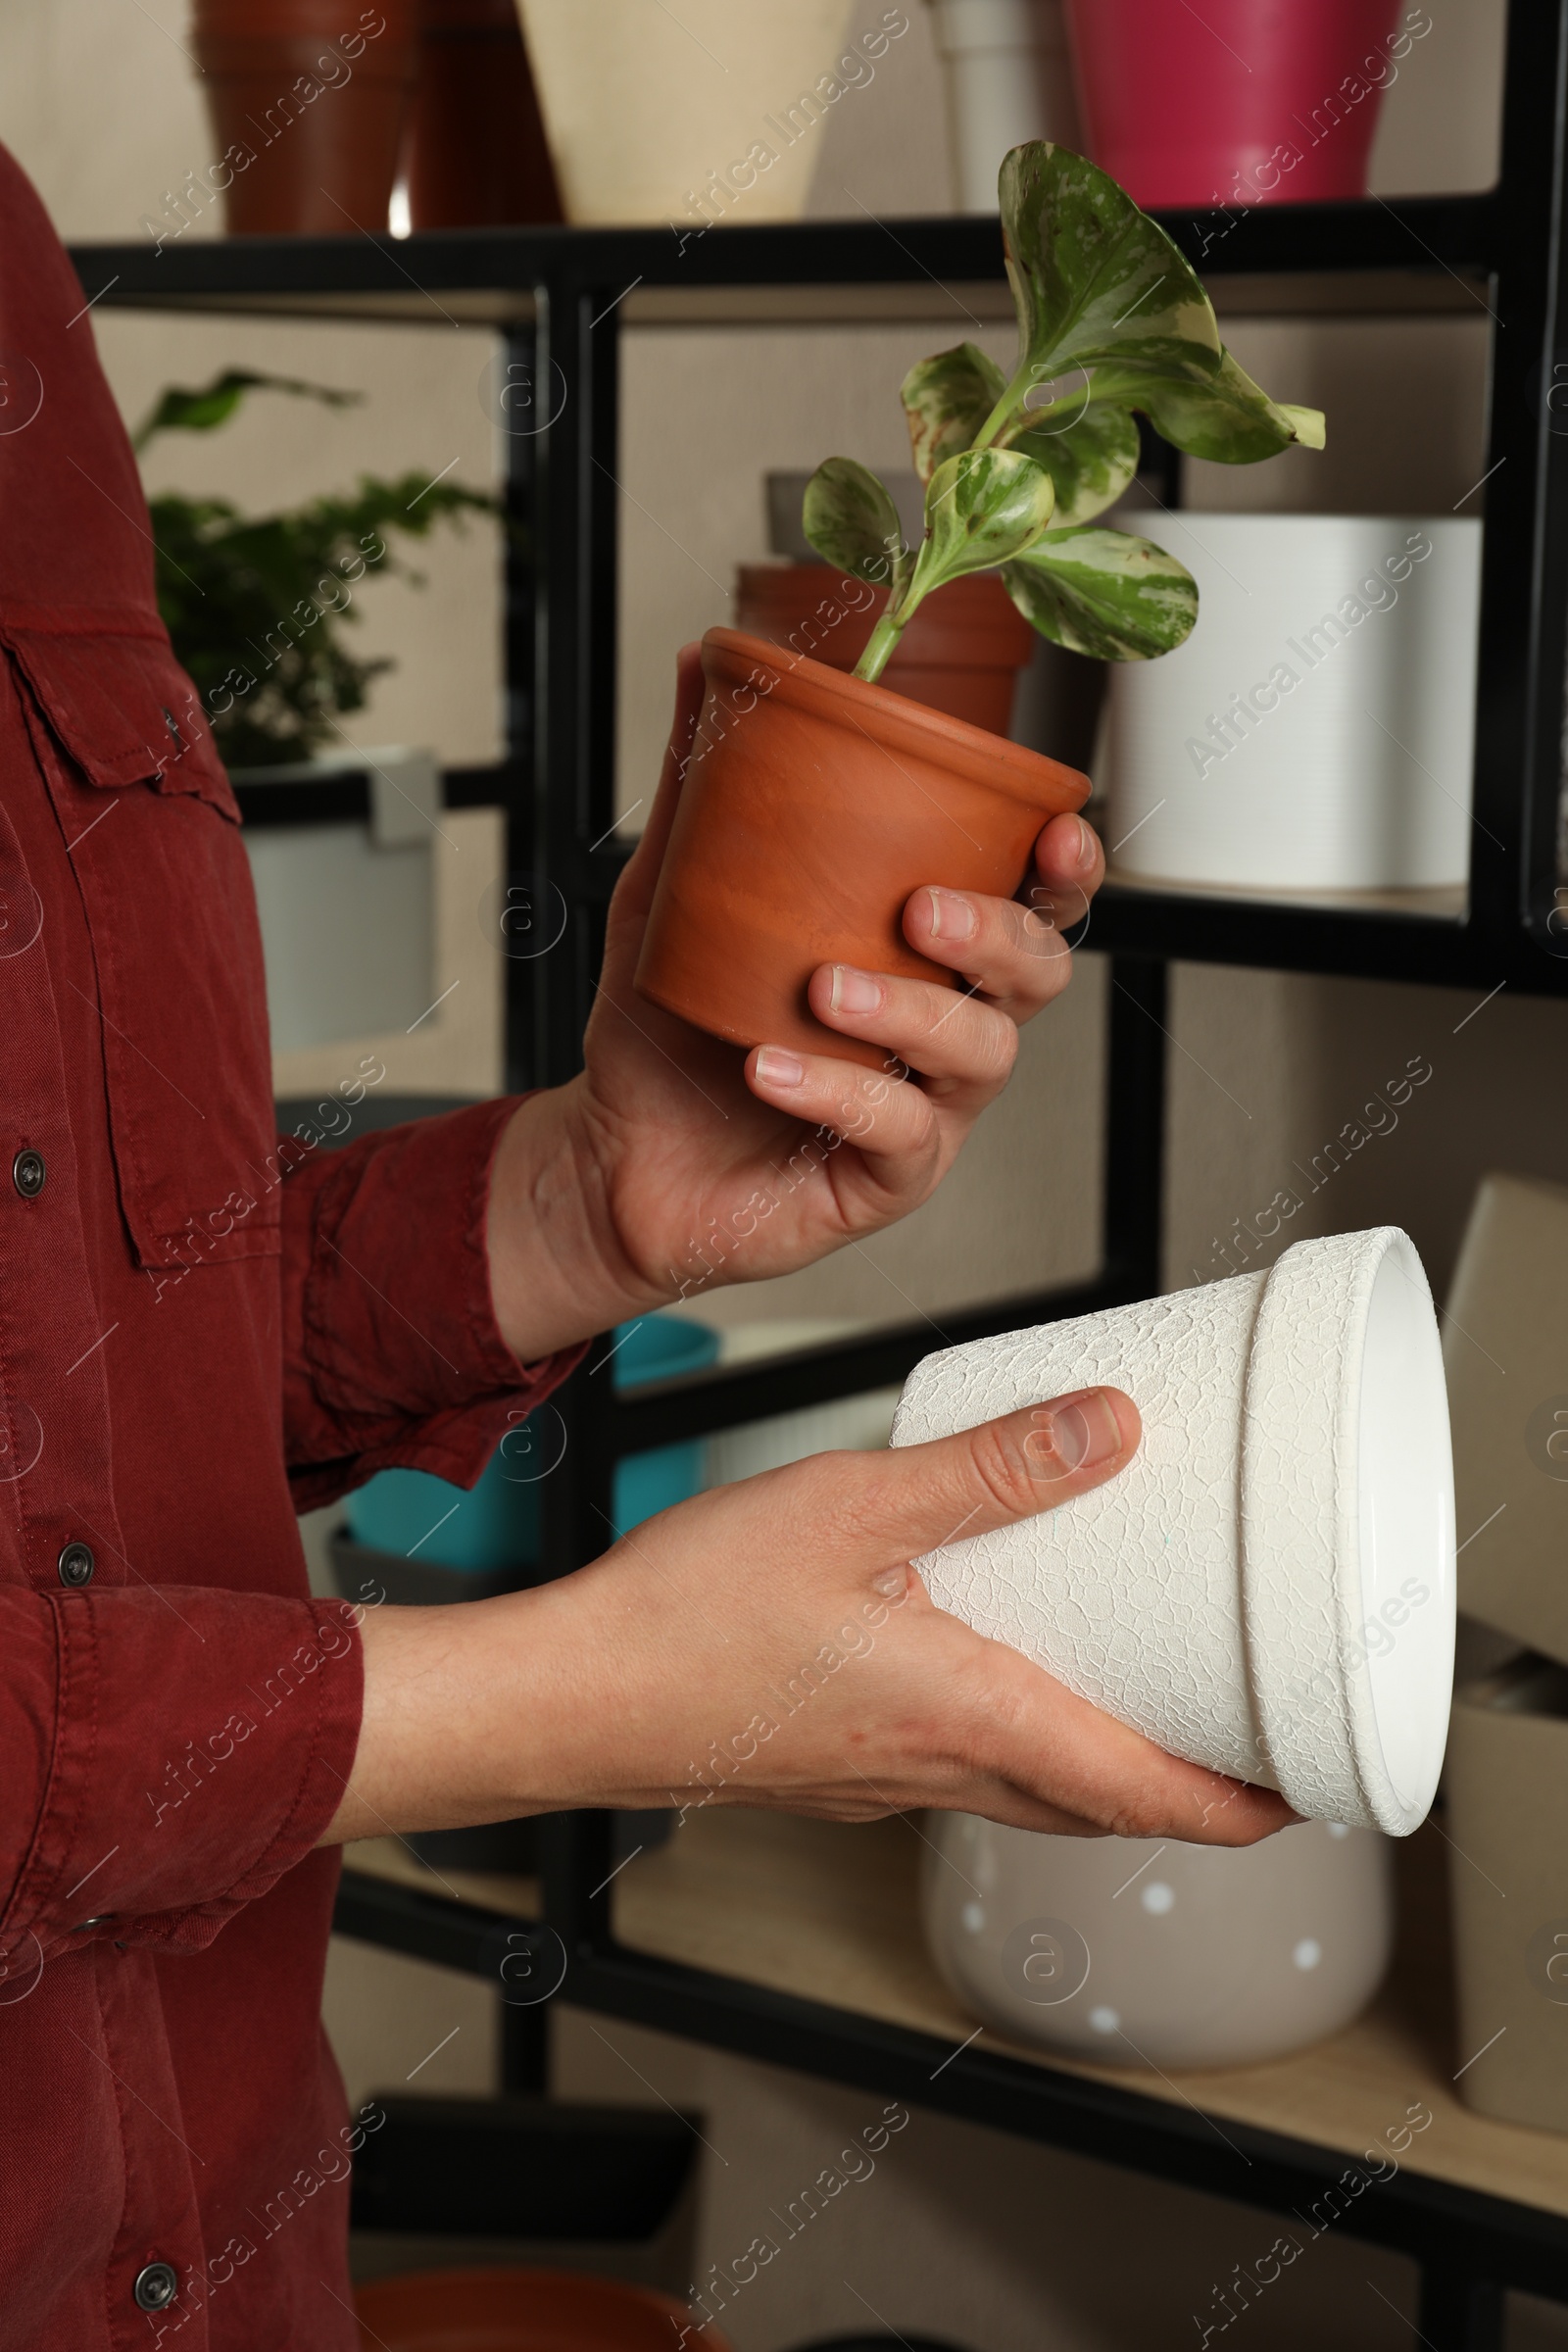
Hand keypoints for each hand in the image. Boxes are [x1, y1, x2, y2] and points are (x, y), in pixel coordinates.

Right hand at [322, 1391, 1293, 1846]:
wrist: (565, 1698)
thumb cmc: (683, 1620)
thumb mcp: (851, 1505)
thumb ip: (988, 1468)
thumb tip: (1109, 1430)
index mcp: (964, 1719)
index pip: (1141, 1794)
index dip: (1237, 1805)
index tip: (1298, 1790)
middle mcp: (934, 1770)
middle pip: (1096, 1807)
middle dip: (1182, 1789)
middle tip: (1239, 1739)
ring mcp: (879, 1781)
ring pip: (1025, 1793)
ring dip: (1097, 1765)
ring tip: (1131, 1694)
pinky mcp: (832, 1767)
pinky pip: (956, 1771)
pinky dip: (1013, 1742)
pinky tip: (985, 1668)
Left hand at [486, 643, 1105, 1359]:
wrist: (612, 1154)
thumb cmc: (671, 1031)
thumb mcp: (678, 895)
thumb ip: (707, 788)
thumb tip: (705, 659)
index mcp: (925, 954)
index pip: (1031, 904)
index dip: (1066, 871)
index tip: (1056, 830)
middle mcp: (943, 1028)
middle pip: (1036, 976)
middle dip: (997, 934)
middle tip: (919, 907)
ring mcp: (925, 1108)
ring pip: (978, 1055)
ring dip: (910, 1011)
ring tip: (824, 987)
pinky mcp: (884, 1180)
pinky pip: (896, 1133)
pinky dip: (837, 1092)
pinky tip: (773, 1066)